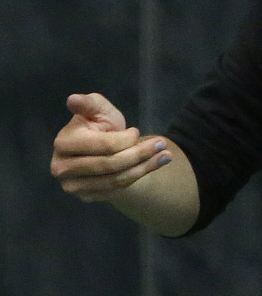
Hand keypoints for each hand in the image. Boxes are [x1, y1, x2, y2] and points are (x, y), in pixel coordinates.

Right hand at [50, 93, 172, 202]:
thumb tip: (73, 99)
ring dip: (144, 167)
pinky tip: (154, 165)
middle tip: (162, 144)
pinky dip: (138, 177)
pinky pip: (115, 190)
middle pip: (109, 165)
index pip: (103, 146)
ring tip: (165, 156)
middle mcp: (62, 168)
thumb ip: (89, 104)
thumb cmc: (99, 126)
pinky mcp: (85, 197)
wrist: (103, 149)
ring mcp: (72, 186)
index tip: (137, 131)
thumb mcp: (99, 109)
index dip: (124, 139)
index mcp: (64, 143)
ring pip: (115, 180)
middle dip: (139, 154)